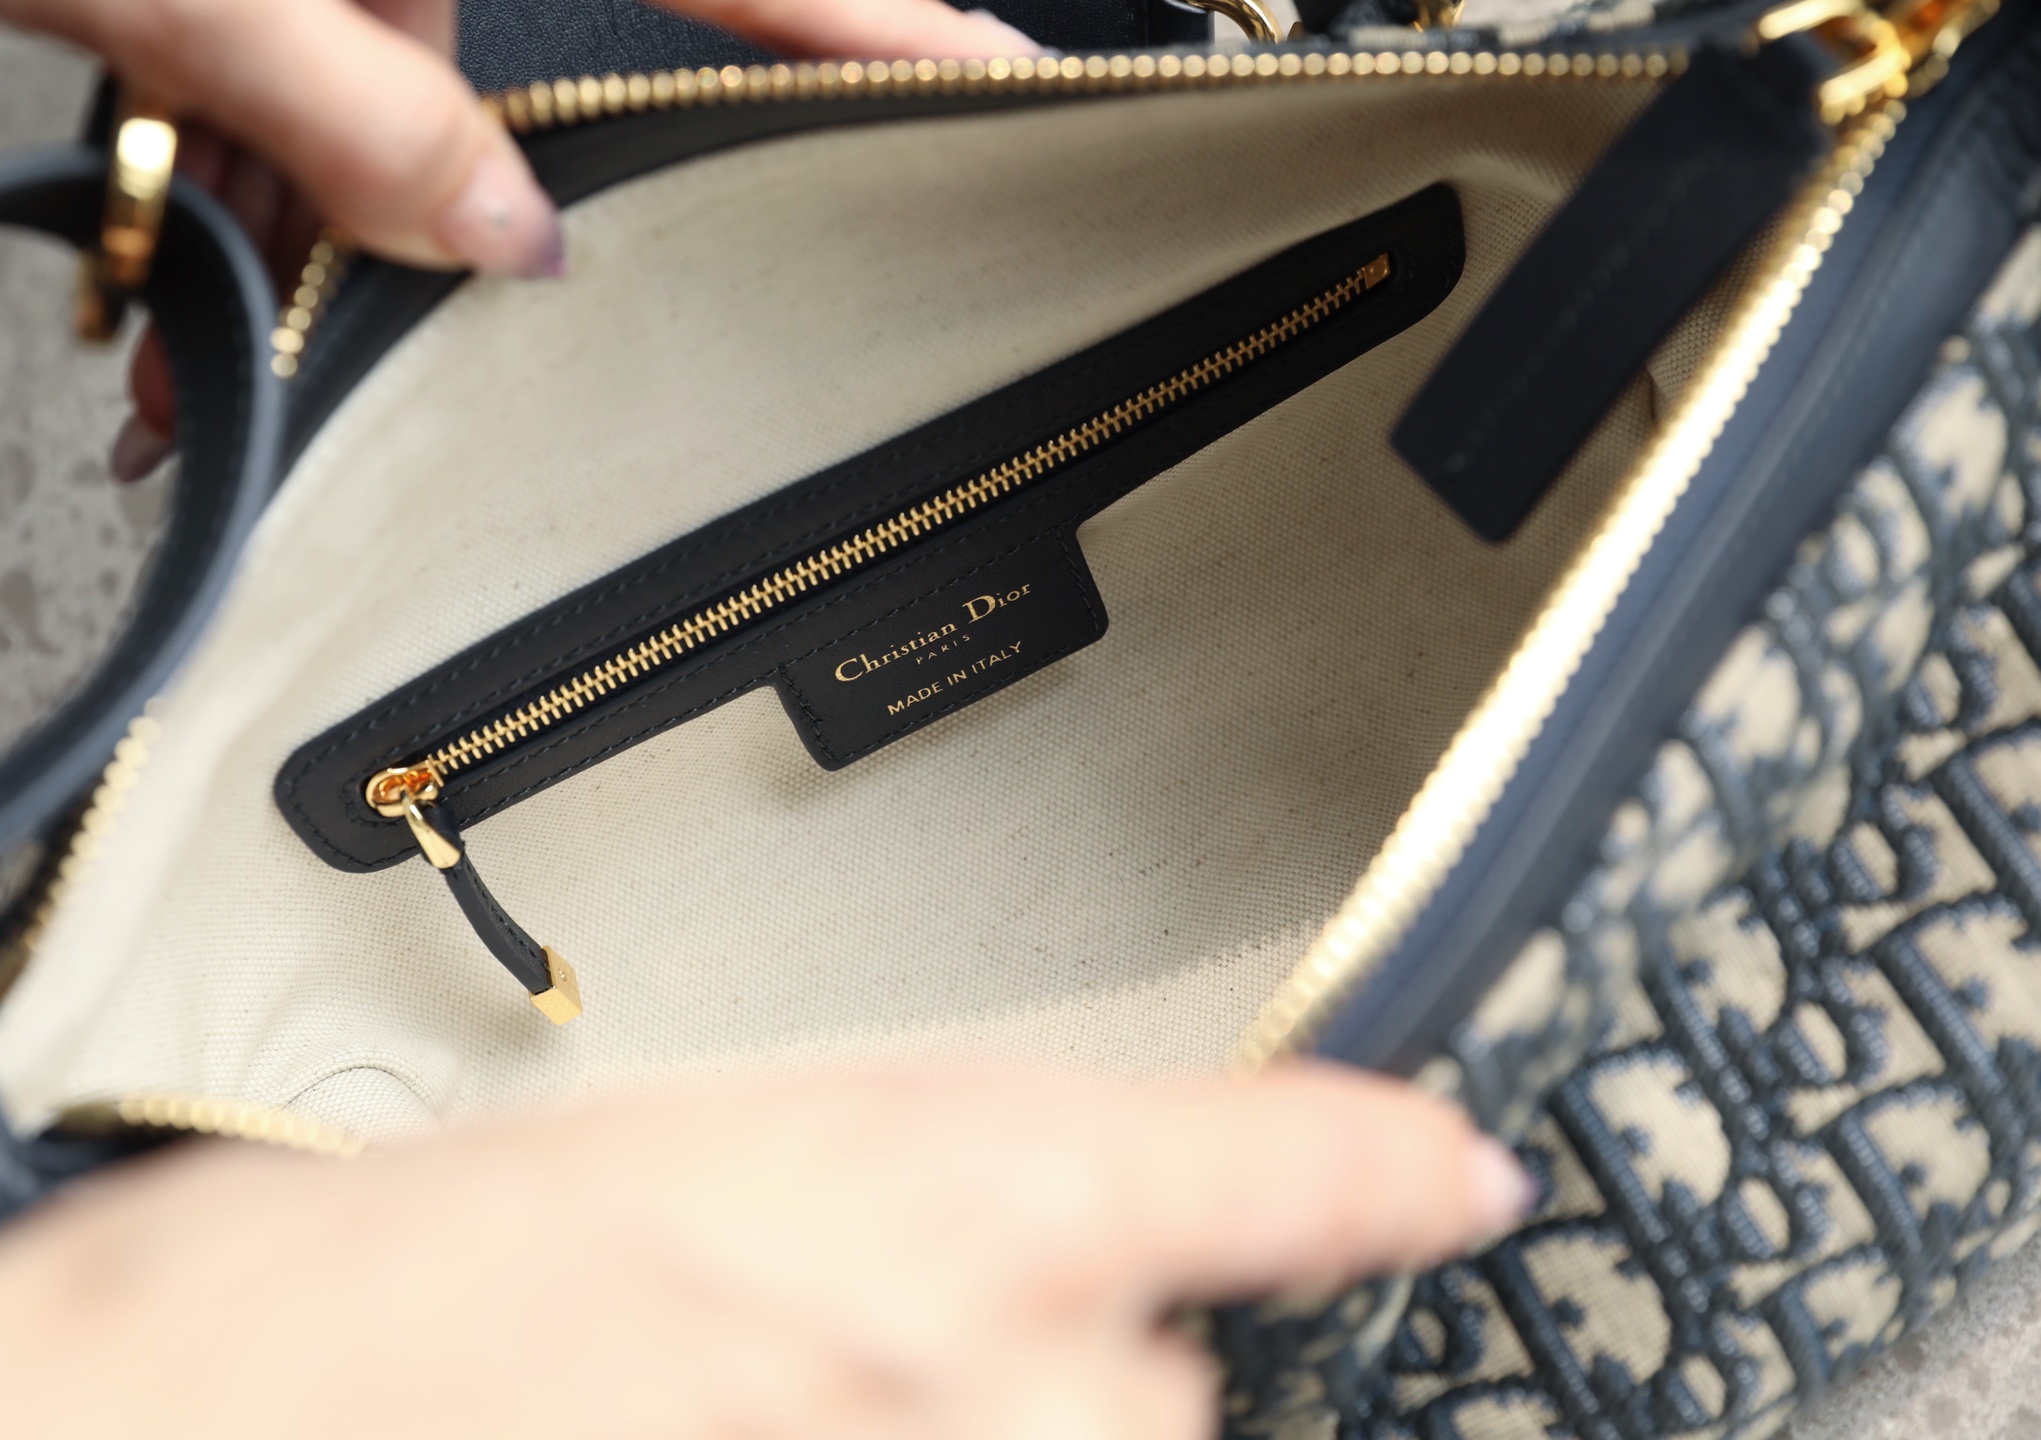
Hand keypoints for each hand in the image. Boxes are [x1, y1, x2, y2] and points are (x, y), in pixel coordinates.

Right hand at [0, 1067, 1532, 1437]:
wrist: (230, 1409)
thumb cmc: (403, 1282)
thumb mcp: (708, 1148)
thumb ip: (904, 1185)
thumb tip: (1007, 1229)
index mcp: (968, 1183)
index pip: (1284, 1159)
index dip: (1389, 1165)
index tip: (1456, 1171)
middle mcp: (1015, 1366)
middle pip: (1158, 1388)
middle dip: (1051, 1370)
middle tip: (851, 1354)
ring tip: (767, 1402)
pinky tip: (767, 1413)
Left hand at [1, 0, 1042, 475]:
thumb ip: (352, 102)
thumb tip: (512, 239)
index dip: (894, 31)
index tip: (1024, 95)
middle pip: (572, 60)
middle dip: (527, 220)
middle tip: (540, 342)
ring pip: (412, 105)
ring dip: (338, 252)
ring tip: (233, 390)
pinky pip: (312, 92)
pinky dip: (260, 206)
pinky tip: (180, 337)